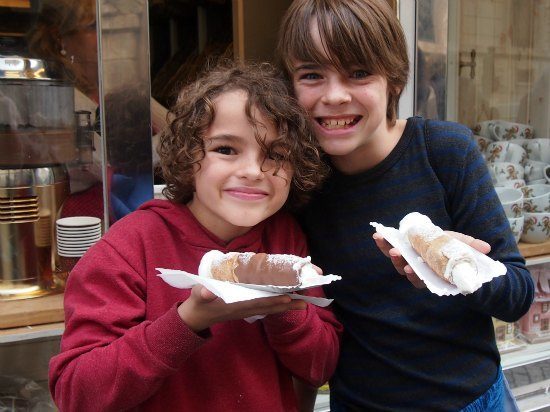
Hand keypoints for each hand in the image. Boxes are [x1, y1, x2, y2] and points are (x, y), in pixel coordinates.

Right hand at [177, 285, 306, 331]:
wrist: (197, 316)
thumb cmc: (199, 303)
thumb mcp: (198, 296)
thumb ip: (202, 293)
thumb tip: (207, 292)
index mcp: (236, 305)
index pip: (259, 302)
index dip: (273, 300)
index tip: (288, 297)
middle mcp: (245, 308)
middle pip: (270, 306)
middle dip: (287, 303)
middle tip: (305, 299)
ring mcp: (247, 309)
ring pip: (271, 307)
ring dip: (287, 305)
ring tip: (304, 302)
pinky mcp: (247, 308)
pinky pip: (266, 306)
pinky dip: (278, 304)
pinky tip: (288, 300)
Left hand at [373, 231, 490, 288]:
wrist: (449, 246)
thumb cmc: (457, 251)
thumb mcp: (464, 247)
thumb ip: (471, 247)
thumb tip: (486, 248)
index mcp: (432, 274)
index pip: (421, 280)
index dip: (414, 276)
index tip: (409, 269)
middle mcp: (419, 270)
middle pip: (405, 270)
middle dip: (399, 262)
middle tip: (397, 252)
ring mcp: (409, 260)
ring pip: (396, 260)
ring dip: (388, 250)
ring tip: (384, 240)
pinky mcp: (403, 249)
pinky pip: (391, 248)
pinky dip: (384, 242)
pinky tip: (378, 235)